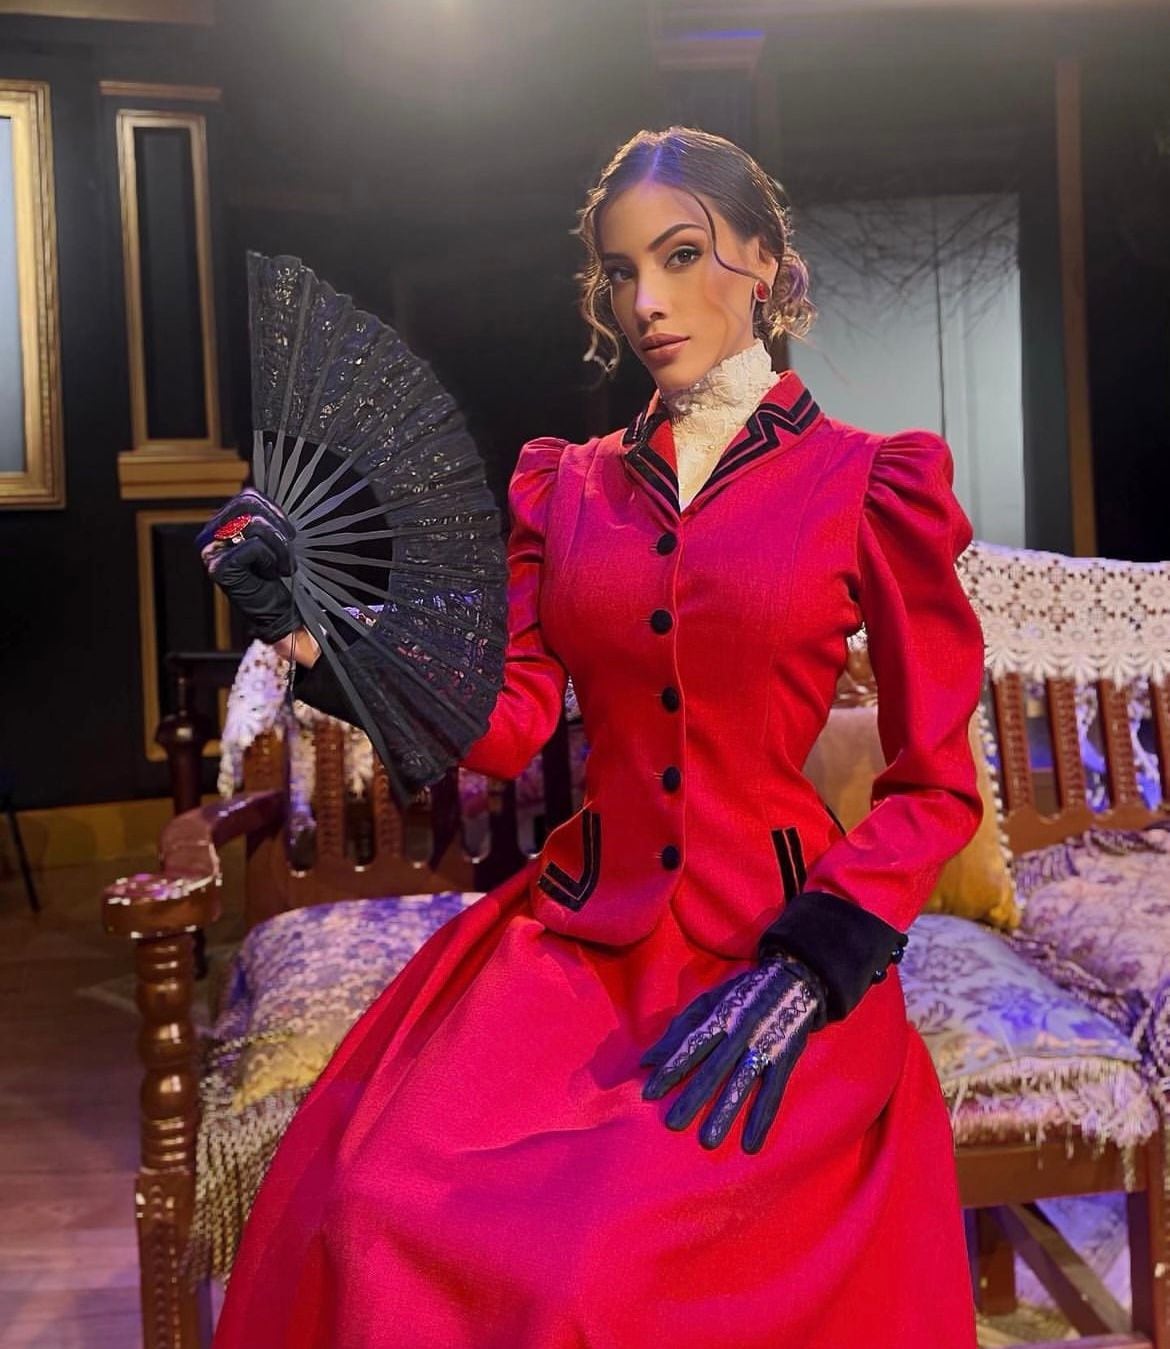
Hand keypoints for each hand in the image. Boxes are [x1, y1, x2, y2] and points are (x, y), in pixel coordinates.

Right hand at [196, 488, 294, 566]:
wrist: (275, 611)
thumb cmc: (276, 574)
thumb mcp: (274, 538)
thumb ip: (267, 516)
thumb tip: (271, 499)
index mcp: (222, 522)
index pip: (248, 497)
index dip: (274, 510)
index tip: (289, 532)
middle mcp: (210, 534)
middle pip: (250, 506)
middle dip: (278, 528)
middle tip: (288, 551)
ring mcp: (211, 551)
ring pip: (255, 525)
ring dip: (279, 548)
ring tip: (281, 565)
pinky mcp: (218, 567)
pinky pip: (254, 546)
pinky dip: (270, 559)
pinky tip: (269, 574)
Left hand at [640, 953, 827, 1153]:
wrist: (794, 980)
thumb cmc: (742, 994)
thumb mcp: (709, 1001)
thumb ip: (679, 1029)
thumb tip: (647, 1060)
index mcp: (720, 1015)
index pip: (691, 1045)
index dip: (671, 1068)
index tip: (650, 1092)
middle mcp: (742, 1031)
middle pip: (714, 1068)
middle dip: (693, 1097)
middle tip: (673, 1124)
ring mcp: (765, 1046)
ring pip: (742, 1083)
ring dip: (725, 1113)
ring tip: (708, 1141)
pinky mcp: (784, 1059)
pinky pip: (772, 1093)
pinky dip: (762, 1119)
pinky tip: (751, 1144)